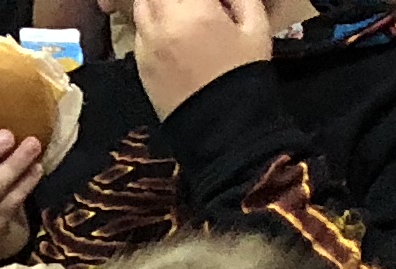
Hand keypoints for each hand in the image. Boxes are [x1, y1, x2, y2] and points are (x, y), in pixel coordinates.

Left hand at [122, 0, 267, 116]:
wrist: (222, 130)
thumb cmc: (244, 74)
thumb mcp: (256, 27)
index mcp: (194, 11)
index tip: (213, 2)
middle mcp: (162, 25)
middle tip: (196, 6)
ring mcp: (146, 47)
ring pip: (141, 6)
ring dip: (159, 3)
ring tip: (183, 14)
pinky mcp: (140, 67)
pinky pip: (139, 34)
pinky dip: (152, 26)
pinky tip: (173, 36)